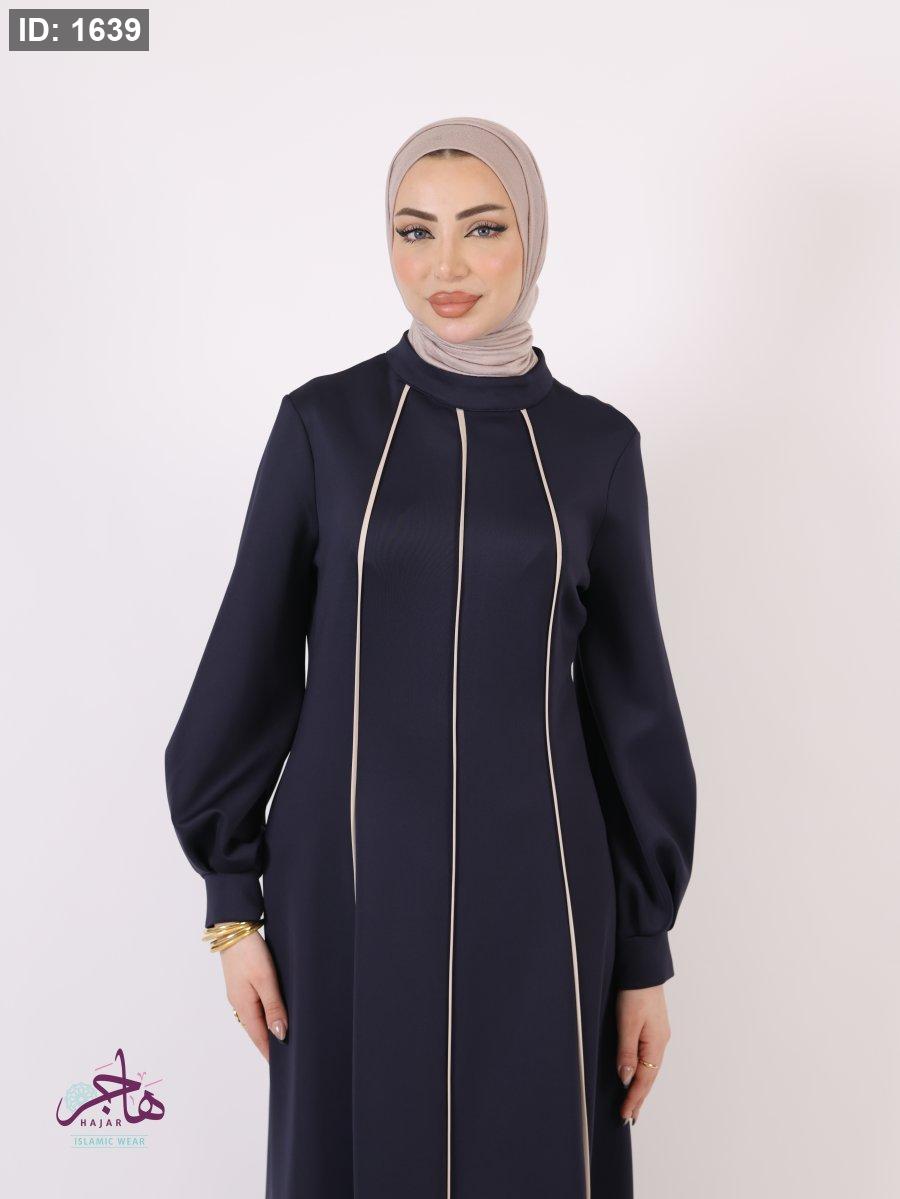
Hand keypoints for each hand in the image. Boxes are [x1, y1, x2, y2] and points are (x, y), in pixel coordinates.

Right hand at [220, 931, 287, 1061]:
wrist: (233, 927)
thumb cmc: (250, 952)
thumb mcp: (265, 979)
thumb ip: (273, 1007)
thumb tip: (280, 1034)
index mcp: (244, 1006)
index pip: (259, 1038)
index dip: (270, 1052)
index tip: (283, 1068)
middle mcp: (239, 1003)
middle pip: (256, 1030)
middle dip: (270, 1043)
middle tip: (287, 1057)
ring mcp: (239, 993)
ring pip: (256, 1017)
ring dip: (267, 1028)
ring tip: (283, 1039)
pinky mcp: (242, 982)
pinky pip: (255, 1005)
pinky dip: (265, 1014)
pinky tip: (274, 1012)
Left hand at [616, 984, 670, 1123]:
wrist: (643, 967)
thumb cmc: (635, 992)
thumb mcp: (628, 1023)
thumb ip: (626, 1052)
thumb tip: (626, 1078)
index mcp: (656, 1043)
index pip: (644, 1079)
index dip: (634, 1098)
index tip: (625, 1114)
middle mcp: (660, 1042)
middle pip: (649, 1076)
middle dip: (639, 1097)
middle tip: (629, 1117)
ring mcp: (658, 1035)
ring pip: (649, 1068)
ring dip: (641, 1086)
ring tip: (633, 1104)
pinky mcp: (652, 1028)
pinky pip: (648, 1057)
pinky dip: (642, 1071)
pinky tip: (637, 1075)